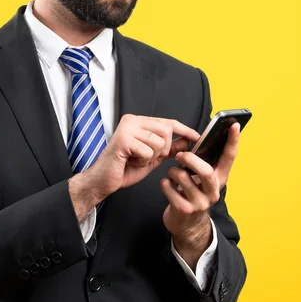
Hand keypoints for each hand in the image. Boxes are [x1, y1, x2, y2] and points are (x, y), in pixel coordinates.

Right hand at [79, 114, 199, 201]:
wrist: (103, 181)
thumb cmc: (124, 168)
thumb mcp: (152, 157)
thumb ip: (169, 148)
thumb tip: (188, 141)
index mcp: (139, 121)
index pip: (168, 122)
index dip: (184, 130)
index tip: (197, 137)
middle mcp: (132, 120)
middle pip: (166, 130)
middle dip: (164, 149)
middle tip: (149, 157)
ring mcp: (127, 128)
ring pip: (158, 142)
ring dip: (151, 157)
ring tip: (137, 159)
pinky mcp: (123, 139)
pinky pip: (147, 151)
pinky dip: (142, 161)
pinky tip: (131, 161)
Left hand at [160, 122, 240, 267]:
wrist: (187, 225)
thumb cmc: (192, 192)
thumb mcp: (201, 178)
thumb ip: (202, 161)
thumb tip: (193, 138)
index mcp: (219, 178)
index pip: (229, 157)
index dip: (233, 141)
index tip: (234, 125)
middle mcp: (213, 191)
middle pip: (206, 172)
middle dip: (190, 160)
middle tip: (180, 155)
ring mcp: (200, 203)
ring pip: (183, 178)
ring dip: (173, 172)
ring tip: (173, 174)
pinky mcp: (185, 211)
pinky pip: (170, 190)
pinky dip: (165, 184)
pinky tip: (167, 186)